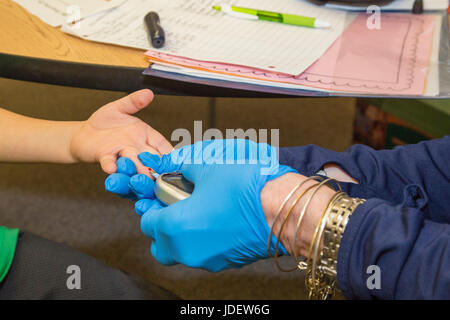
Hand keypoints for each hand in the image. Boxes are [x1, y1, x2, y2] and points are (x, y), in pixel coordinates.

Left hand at [70, 89, 172, 174]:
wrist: (83, 134)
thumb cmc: (104, 123)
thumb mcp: (119, 108)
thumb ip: (134, 101)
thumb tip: (148, 93)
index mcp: (143, 135)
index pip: (161, 144)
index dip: (168, 152)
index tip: (175, 160)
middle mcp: (135, 146)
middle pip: (150, 157)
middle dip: (157, 164)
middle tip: (161, 171)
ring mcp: (121, 153)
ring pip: (133, 161)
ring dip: (138, 168)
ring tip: (142, 173)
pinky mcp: (105, 156)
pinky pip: (109, 161)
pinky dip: (111, 165)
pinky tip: (112, 168)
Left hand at [130, 139, 295, 271]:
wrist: (283, 207)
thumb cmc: (245, 186)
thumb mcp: (207, 163)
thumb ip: (182, 164)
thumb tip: (174, 164)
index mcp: (175, 227)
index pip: (147, 222)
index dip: (154, 204)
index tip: (164, 193)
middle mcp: (188, 250)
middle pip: (161, 243)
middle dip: (164, 225)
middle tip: (177, 205)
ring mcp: (209, 259)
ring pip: (183, 250)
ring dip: (184, 232)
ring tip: (201, 208)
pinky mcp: (228, 261)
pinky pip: (205, 252)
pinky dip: (204, 238)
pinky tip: (218, 217)